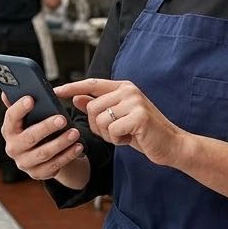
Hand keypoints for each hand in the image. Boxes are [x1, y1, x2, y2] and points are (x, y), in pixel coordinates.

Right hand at [0, 94, 83, 179]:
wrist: (42, 156)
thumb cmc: (35, 129)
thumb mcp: (28, 118)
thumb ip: (20, 105)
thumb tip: (6, 92)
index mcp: (9, 130)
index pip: (10, 118)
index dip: (19, 108)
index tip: (31, 99)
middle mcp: (13, 148)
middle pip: (29, 137)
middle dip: (46, 127)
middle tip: (62, 119)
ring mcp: (24, 163)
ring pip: (44, 153)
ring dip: (61, 143)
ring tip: (75, 133)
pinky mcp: (37, 173)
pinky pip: (54, 166)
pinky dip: (68, 156)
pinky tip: (78, 146)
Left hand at [55, 78, 188, 166]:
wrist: (171, 145)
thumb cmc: (143, 132)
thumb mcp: (118, 118)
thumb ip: (98, 106)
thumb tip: (76, 97)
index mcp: (123, 87)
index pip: (91, 83)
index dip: (72, 87)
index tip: (56, 91)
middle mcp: (128, 90)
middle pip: (91, 107)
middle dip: (96, 126)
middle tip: (113, 133)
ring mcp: (135, 102)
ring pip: (100, 120)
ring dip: (108, 135)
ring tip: (124, 135)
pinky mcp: (139, 116)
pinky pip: (112, 130)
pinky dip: (117, 140)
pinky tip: (131, 139)